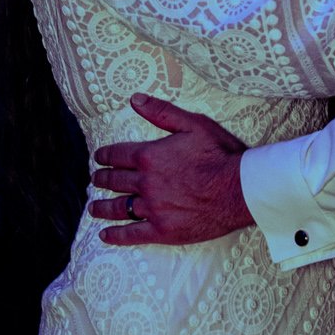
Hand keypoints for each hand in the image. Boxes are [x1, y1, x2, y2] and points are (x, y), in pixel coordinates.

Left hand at [89, 93, 254, 245]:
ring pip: (119, 208)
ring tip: (94, 207)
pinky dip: (116, 235)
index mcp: (149, 157)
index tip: (99, 158)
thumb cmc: (220, 155)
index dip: (105, 156)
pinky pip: (132, 234)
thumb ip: (161, 112)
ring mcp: (153, 209)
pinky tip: (105, 235)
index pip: (117, 155)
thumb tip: (134, 99)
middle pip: (115, 181)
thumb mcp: (193, 124)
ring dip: (102, 207)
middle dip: (102, 179)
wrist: (240, 189)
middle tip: (95, 180)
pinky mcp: (162, 231)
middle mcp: (145, 183)